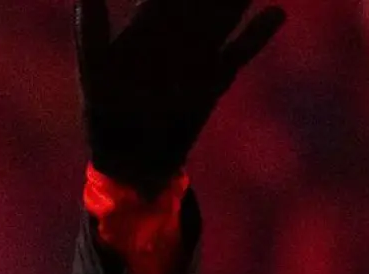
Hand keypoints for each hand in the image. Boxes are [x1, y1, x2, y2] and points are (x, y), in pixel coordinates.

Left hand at [75, 0, 285, 196]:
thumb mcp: (95, 69)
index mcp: (145, 26)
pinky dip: (257, 34)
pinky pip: (241, 51)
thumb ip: (91, 28)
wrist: (129, 163)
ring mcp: (197, 55)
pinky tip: (276, 12)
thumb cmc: (104, 114)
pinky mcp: (215, 80)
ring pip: (224, 14)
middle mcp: (175, 35)